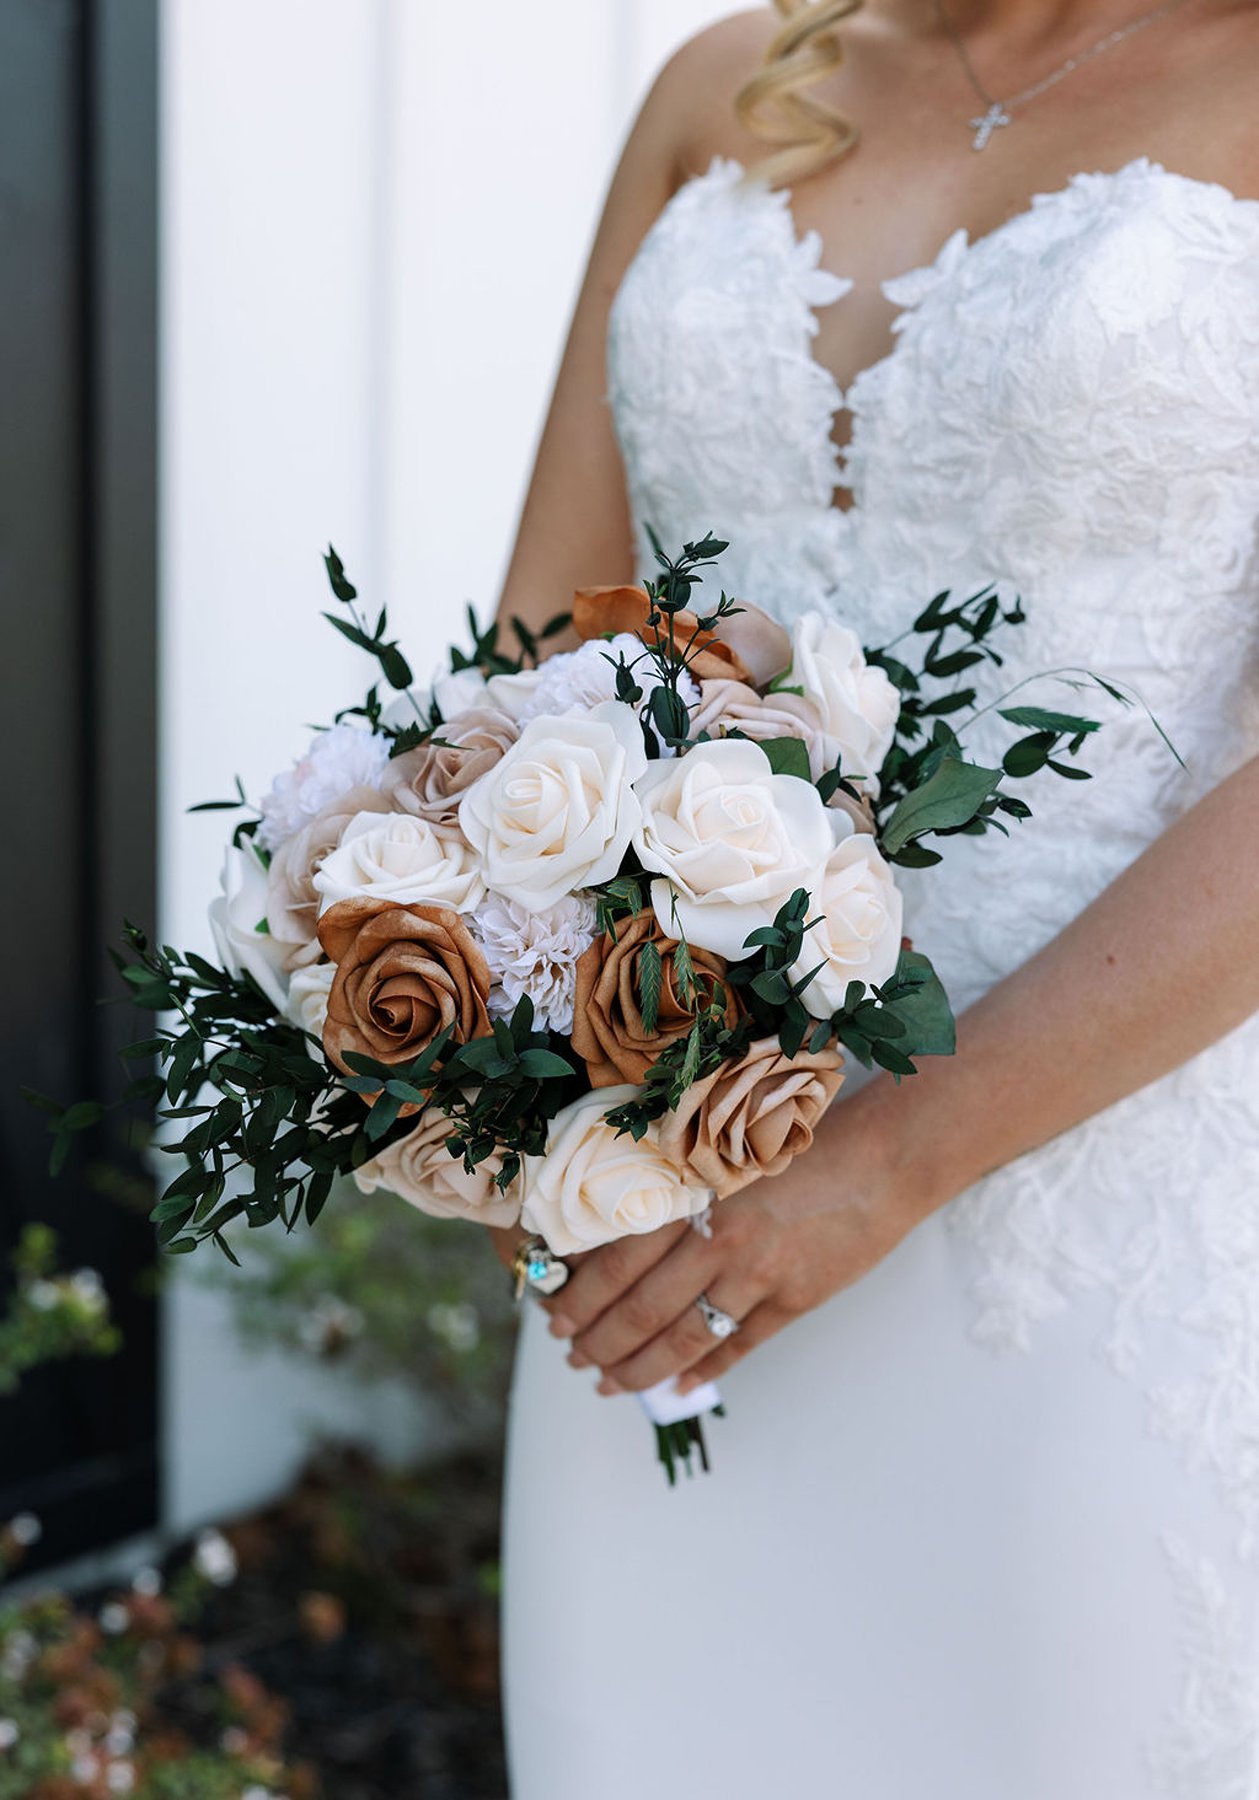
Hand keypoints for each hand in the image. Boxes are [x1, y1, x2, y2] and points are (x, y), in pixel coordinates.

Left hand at [542, 1082, 929, 1395]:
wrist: (882, 1160)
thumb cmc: (800, 1147)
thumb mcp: (725, 1158)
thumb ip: (678, 1199)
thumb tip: (615, 1249)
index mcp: (694, 1195)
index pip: (616, 1261)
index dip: (580, 1299)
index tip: (555, 1320)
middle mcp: (720, 1237)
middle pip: (640, 1308)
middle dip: (598, 1343)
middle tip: (574, 1359)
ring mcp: (759, 1274)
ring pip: (681, 1338)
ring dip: (638, 1368)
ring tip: (609, 1383)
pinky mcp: (794, 1300)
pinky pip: (736, 1346)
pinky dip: (703, 1371)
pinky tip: (680, 1386)